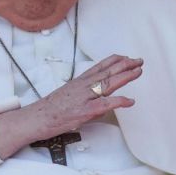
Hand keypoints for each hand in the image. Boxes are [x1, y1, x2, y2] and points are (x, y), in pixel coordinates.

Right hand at [0, 54, 143, 158]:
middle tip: (139, 61)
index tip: (126, 57)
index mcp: (79, 81)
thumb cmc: (51, 109)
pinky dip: (120, 101)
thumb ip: (87, 98)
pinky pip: (105, 104)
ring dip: (125, 76)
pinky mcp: (85, 110)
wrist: (36, 118)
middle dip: (125, 65)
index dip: (114, 60)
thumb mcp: (69, 97)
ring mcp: (84, 97)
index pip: (99, 66)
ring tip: (138, 72)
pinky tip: (130, 100)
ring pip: (108, 83)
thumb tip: (104, 105)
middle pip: (107, 71)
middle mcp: (83, 86)